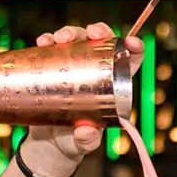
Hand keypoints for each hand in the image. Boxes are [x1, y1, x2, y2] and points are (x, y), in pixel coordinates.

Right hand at [23, 23, 144, 174]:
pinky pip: (52, 48)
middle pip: (101, 43)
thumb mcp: (83, 144)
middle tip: (89, 33)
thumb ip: (87, 140)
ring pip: (77, 40)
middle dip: (97, 31)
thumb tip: (85, 132)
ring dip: (70, 33)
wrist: (48, 144)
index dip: (134, 48)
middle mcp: (95, 71)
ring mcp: (73, 66)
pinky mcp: (53, 67)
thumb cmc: (73, 143)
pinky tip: (43, 42)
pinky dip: (48, 41)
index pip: (129, 61)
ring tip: (58, 39)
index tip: (131, 42)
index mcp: (112, 86)